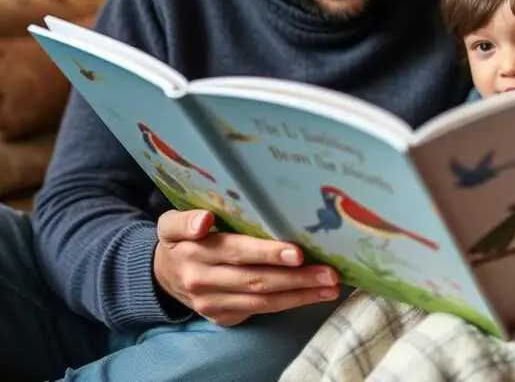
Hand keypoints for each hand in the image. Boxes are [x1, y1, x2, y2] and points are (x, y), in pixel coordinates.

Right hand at [153, 209, 339, 326]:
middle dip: (296, 278)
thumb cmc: (181, 240)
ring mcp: (214, 303)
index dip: (268, 253)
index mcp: (195, 252)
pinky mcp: (224, 316)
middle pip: (257, 280)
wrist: (162, 276)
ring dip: (300, 295)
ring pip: (263, 301)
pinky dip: (289, 303)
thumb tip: (204, 220)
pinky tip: (313, 295)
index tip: (297, 252)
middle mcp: (204, 281)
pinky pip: (261, 310)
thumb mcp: (171, 223)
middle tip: (329, 273)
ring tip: (330, 287)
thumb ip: (185, 220)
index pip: (237, 252)